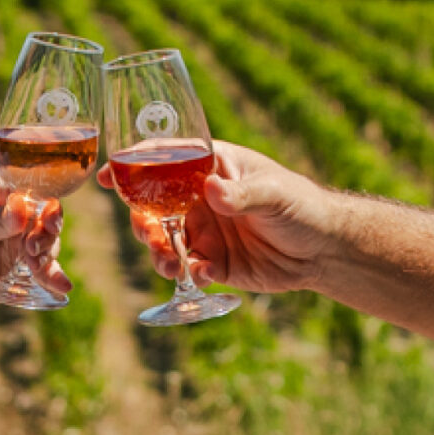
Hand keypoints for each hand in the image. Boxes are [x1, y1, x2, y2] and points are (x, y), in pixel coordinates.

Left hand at [0, 175, 68, 321]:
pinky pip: (43, 271)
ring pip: (48, 244)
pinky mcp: (20, 271)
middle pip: (46, 217)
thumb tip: (23, 207)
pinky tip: (62, 286)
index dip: (44, 203)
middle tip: (33, 250)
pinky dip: (53, 277)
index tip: (47, 220)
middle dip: (47, 233)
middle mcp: (13, 216)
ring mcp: (18, 243)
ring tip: (37, 270)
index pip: (31, 189)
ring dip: (48, 256)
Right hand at [99, 139, 335, 292]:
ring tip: (171, 263)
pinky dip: (190, 273)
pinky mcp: (214, 263)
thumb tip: (211, 191)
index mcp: (211, 168)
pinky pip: (189, 269)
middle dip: (142, 222)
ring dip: (160, 252)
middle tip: (149, 236)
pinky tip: (205, 274)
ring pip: (165, 241)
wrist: (324, 251)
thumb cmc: (301, 205)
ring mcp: (205, 232)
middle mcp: (200, 199)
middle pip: (153, 206)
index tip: (109, 176)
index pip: (165, 160)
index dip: (133, 165)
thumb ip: (242, 194)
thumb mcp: (274, 193)